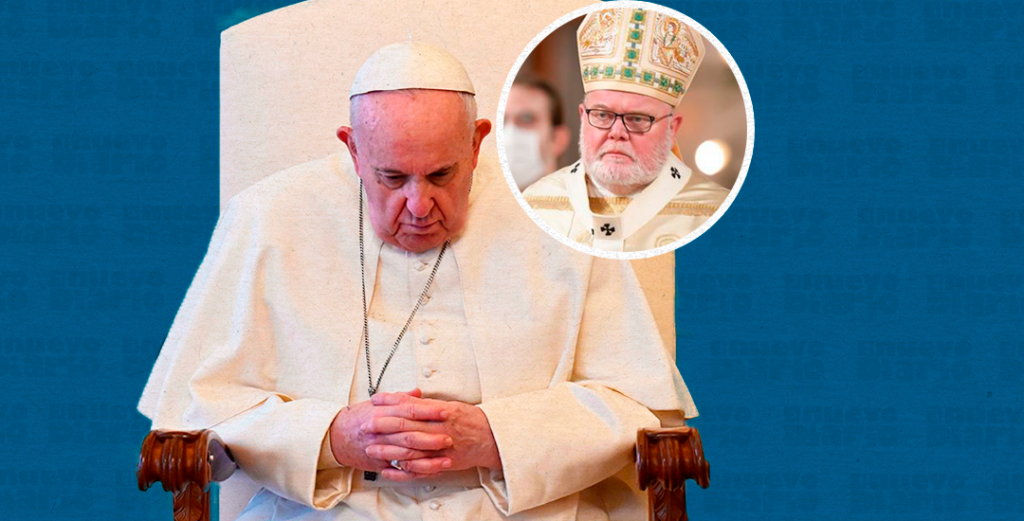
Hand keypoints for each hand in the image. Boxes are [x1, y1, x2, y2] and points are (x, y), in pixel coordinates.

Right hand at [328, 389, 452, 477]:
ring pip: (406, 455)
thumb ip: (399, 398)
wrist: (336, 437)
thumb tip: (418, 392)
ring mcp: (380, 449)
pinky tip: (431, 473)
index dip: (428, 412)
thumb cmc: (359, 418)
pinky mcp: (379, 464)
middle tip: (449, 438)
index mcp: (383, 413)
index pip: (409, 410)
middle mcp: (381, 431)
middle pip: (410, 434)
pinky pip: (399, 471)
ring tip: (446, 460)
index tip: (445, 412)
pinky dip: (416, 473)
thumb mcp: (377, 404)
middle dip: (431, 437)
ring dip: (428, 459)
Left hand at [362, 391, 501, 480]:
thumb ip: (428, 404)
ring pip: (411, 450)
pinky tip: (389, 470)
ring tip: (371, 449)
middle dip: (383, 426)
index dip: (391, 403)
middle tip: (365, 424)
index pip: (411, 405)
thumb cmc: (470, 420)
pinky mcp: (444, 463)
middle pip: (407, 427)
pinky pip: (421, 469)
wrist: (492, 437)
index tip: (375, 401)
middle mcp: (440, 429)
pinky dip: (404, 471)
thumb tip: (407, 398)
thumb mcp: (450, 405)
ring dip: (389, 451)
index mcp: (441, 411)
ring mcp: (442, 448)